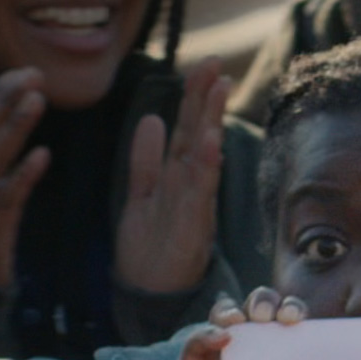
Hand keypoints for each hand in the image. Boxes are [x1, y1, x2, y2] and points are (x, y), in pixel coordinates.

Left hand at [115, 57, 228, 293]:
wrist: (147, 295)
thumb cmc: (148, 250)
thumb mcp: (141, 196)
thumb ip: (146, 160)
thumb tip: (150, 120)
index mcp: (178, 177)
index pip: (188, 130)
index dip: (194, 98)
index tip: (203, 65)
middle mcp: (190, 188)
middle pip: (199, 136)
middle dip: (207, 100)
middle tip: (216, 64)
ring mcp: (194, 206)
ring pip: (204, 157)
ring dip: (211, 123)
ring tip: (219, 89)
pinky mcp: (192, 228)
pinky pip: (200, 193)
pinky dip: (206, 167)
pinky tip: (211, 142)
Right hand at [124, 288, 303, 359]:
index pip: (287, 334)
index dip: (297, 319)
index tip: (305, 323)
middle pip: (259, 314)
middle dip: (271, 304)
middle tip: (283, 316)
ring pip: (227, 317)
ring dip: (240, 310)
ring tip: (251, 318)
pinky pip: (197, 343)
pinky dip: (208, 335)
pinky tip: (221, 338)